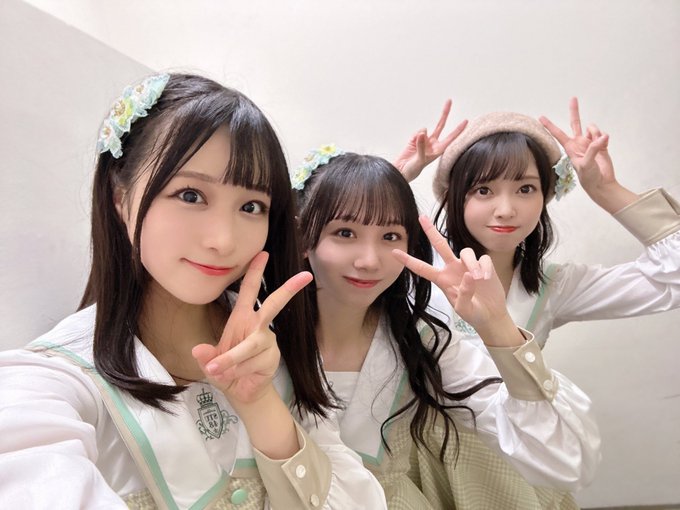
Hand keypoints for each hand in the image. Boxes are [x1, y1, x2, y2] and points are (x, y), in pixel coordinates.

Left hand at [192, 252, 312, 406]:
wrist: (241, 393)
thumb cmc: (225, 371)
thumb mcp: (209, 363)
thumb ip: (205, 357)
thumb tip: (199, 350)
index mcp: (241, 319)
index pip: (250, 291)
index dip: (255, 272)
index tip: (263, 253)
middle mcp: (258, 326)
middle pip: (274, 304)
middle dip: (288, 289)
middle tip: (305, 275)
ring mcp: (267, 341)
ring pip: (249, 346)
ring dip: (231, 360)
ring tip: (218, 370)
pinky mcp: (272, 357)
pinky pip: (253, 362)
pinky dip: (238, 370)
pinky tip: (236, 376)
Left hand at [391, 216, 508, 330]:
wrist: (491, 315)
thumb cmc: (474, 313)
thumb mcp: (465, 310)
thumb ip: (464, 294)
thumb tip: (468, 275)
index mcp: (442, 280)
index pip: (423, 268)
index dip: (409, 261)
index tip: (394, 252)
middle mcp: (452, 269)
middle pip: (440, 245)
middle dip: (431, 231)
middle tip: (421, 217)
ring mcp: (467, 266)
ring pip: (466, 252)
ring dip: (472, 263)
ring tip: (479, 278)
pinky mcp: (483, 265)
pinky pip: (482, 258)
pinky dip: (484, 267)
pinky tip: (487, 278)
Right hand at [393, 99, 467, 181]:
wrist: (400, 171)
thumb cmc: (413, 170)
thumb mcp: (420, 160)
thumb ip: (421, 146)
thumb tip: (422, 132)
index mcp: (438, 150)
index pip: (451, 138)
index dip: (458, 129)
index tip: (466, 121)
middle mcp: (433, 144)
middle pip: (441, 125)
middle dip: (444, 114)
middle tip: (449, 101)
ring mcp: (424, 141)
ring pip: (425, 129)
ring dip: (419, 135)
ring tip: (416, 147)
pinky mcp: (415, 139)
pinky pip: (416, 132)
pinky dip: (413, 137)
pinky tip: (411, 145)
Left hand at [539, 97, 613, 192]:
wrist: (601, 183)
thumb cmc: (589, 177)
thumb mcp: (586, 164)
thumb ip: (593, 149)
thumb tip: (602, 136)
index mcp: (570, 148)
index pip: (558, 134)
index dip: (549, 126)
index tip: (540, 117)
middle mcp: (579, 143)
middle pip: (575, 123)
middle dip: (574, 111)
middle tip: (573, 98)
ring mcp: (590, 143)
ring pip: (592, 127)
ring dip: (596, 132)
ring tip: (599, 144)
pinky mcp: (601, 144)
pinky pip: (602, 134)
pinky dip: (604, 138)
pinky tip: (604, 145)